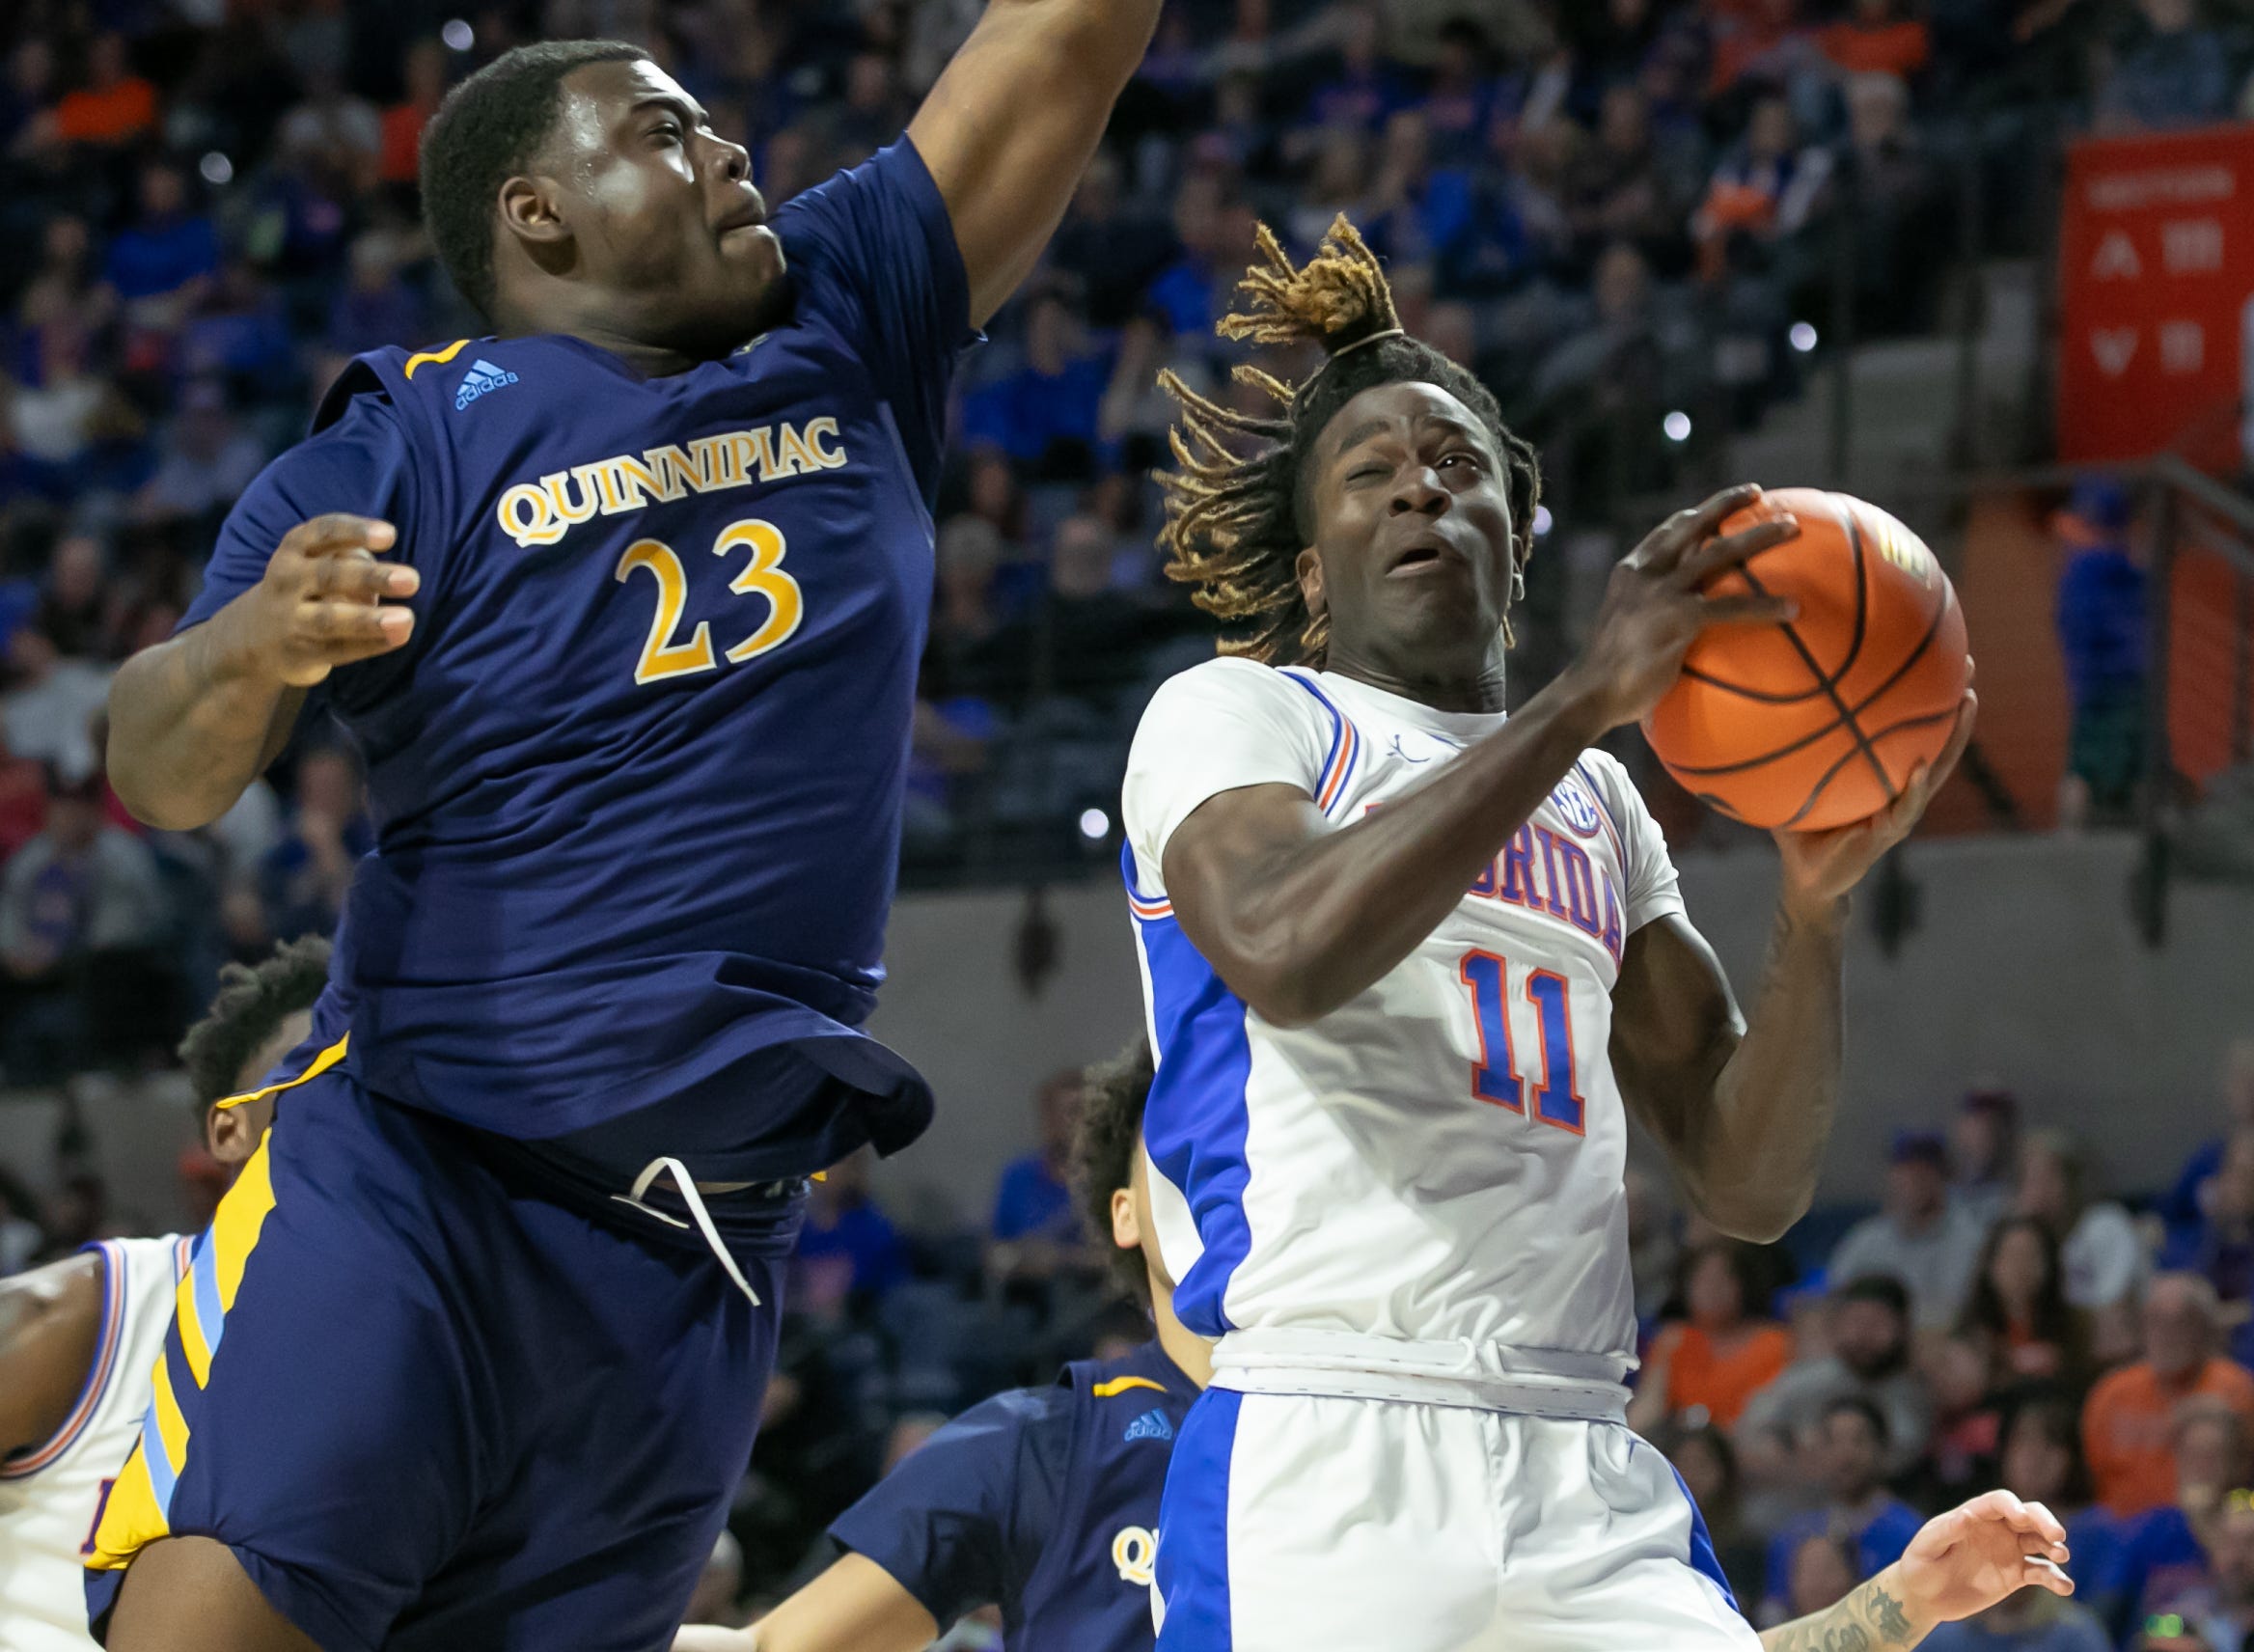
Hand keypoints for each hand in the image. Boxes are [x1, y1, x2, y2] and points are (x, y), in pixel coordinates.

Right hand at [222, 515, 416, 688]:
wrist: (257, 634)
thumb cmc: (307, 586)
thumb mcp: (316, 560)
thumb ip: (351, 560)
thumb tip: (390, 576)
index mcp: (294, 549)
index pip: (323, 532)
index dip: (355, 531)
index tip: (390, 535)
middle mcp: (287, 580)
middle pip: (329, 576)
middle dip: (371, 577)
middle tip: (412, 579)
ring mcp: (291, 619)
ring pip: (330, 619)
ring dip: (370, 620)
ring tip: (406, 619)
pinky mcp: (300, 652)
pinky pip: (338, 649)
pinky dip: (370, 644)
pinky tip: (399, 638)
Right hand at [1559, 485, 1800, 731]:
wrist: (1589, 694)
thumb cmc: (1611, 676)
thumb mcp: (1627, 629)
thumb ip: (1652, 614)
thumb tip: (1685, 627)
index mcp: (1630, 573)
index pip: (1668, 532)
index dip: (1698, 513)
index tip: (1724, 503)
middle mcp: (1644, 574)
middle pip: (1693, 526)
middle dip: (1727, 504)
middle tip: (1758, 493)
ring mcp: (1660, 594)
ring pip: (1719, 554)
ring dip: (1759, 536)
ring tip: (1792, 528)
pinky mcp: (1677, 620)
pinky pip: (1730, 607)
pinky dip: (1764, 606)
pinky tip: (1793, 608)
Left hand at [1771, 684, 1976, 915]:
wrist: (1805, 877)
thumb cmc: (1799, 828)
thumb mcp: (1787, 783)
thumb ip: (1779, 751)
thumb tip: (1750, 706)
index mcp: (1881, 773)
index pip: (1908, 729)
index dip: (1922, 697)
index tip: (1934, 656)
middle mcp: (1897, 787)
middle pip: (1934, 740)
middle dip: (1953, 702)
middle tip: (1968, 663)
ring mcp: (1899, 809)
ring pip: (1936, 769)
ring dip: (1955, 738)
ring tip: (1968, 703)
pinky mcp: (1888, 834)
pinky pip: (1905, 809)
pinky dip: (1912, 789)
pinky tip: (1918, 768)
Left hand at [1893, 1489, 2072, 1628]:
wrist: (1925, 1595)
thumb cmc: (1920, 1564)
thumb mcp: (1926, 1546)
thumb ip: (1947, 1531)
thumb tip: (1968, 1514)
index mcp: (1975, 1514)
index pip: (1999, 1502)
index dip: (2012, 1506)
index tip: (2020, 1517)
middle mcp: (1997, 1528)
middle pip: (2029, 1516)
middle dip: (2045, 1521)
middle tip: (2057, 1536)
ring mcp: (2009, 1550)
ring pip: (2040, 1542)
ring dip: (2054, 1547)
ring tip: (2060, 1555)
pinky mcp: (2017, 1575)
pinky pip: (2041, 1572)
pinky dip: (2055, 1578)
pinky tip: (2065, 1587)